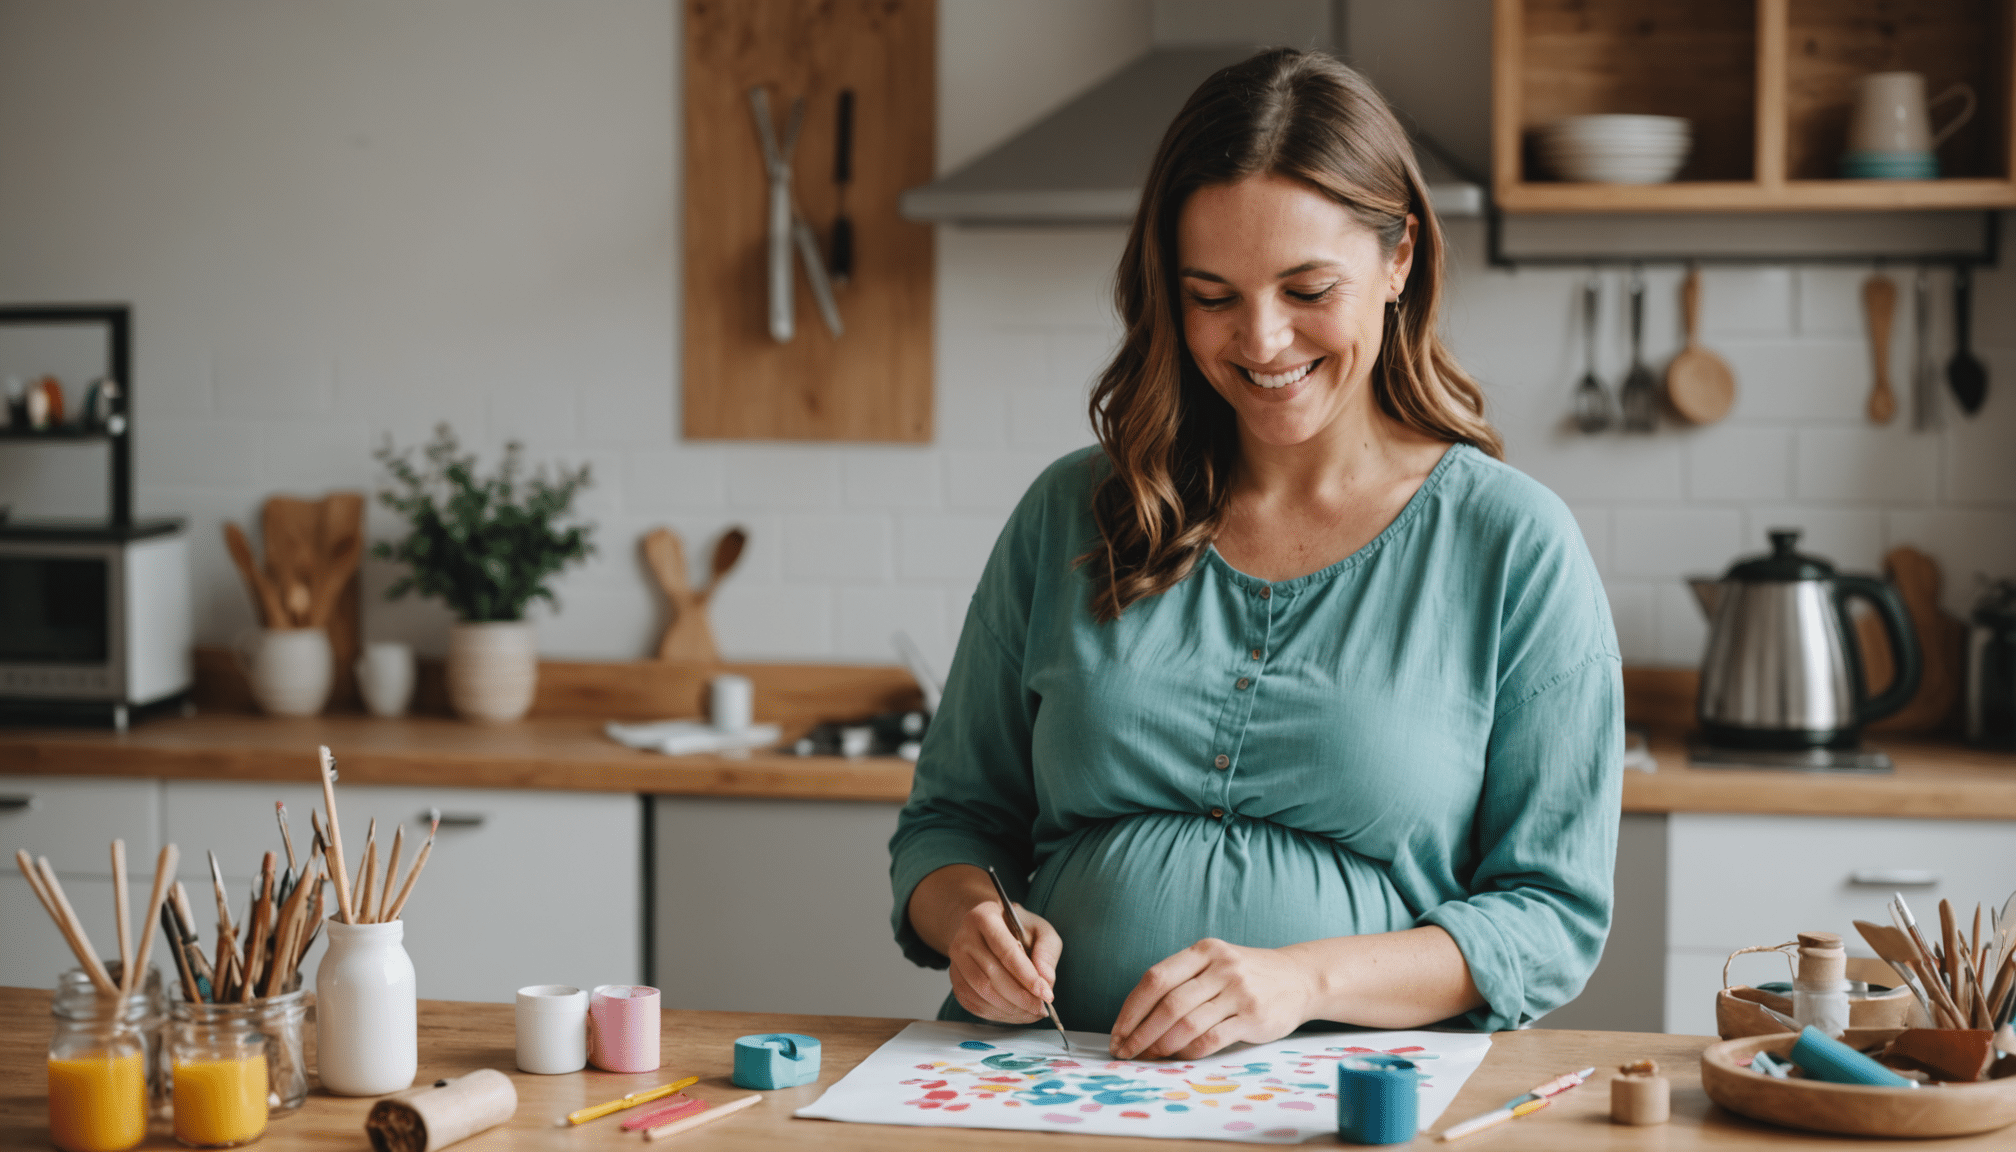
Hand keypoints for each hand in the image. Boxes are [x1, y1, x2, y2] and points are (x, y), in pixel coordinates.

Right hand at [947, 898, 1061, 1025]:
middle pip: (991, 974)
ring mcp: (955, 960)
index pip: (1006, 951)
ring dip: (1009, 1008)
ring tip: (1031, 1012)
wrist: (988, 931)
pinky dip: (996, 1013)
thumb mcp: (1040, 930)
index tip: (1046, 994)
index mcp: (984, 917)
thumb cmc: (1017, 930)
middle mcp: (964, 937)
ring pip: (981, 991)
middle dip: (1020, 997)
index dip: (1027, 976)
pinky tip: (1014, 1012)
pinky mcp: (954, 979)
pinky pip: (972, 1002)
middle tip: (1040, 1008)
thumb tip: (1046, 980)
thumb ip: (1047, 951)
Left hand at [1109, 938, 1315, 1059]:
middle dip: (1140, 1033)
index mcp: (1203, 951)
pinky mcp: (1253, 1017)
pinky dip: (1189, 1052)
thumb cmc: (1246, 974)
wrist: (1300, 978)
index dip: (1131, 1009)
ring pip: (1187, 1023)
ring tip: (1148, 1057)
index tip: (1118, 1032)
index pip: (1155, 978)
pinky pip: (1212, 1039)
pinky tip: (1178, 1057)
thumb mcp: (1215, 962)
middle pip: (1168, 1004)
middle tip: (1126, 1052)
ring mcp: (1238, 991)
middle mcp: (1220, 967)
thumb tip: (1137, 1018)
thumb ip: (1183, 980)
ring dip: (1161, 1045)